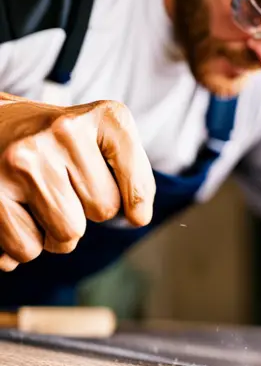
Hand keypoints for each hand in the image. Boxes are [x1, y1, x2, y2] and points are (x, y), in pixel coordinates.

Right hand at [0, 92, 155, 270]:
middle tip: (65, 188)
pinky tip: (15, 211)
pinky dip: (24, 243)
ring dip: (59, 233)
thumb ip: (131, 173)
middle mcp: (64, 131)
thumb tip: (139, 218)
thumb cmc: (57, 141)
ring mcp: (24, 159)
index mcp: (103, 117)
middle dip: (89, 211)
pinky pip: (27, 248)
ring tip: (40, 200)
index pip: (140, 182)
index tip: (136, 213)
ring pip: (68, 234)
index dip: (137, 203)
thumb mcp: (102, 139)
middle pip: (104, 210)